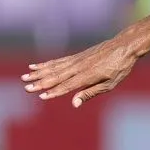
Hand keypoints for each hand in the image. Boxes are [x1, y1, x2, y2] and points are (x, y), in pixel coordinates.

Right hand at [21, 39, 136, 107]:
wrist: (124, 46)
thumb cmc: (119, 68)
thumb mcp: (109, 84)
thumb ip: (90, 93)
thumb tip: (74, 103)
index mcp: (88, 76)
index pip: (67, 86)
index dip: (54, 92)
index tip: (41, 96)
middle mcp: (79, 67)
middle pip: (56, 76)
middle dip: (40, 83)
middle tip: (26, 87)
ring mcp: (77, 60)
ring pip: (54, 67)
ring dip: (38, 73)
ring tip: (25, 76)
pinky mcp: (76, 56)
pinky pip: (58, 61)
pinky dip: (46, 64)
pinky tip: (35, 66)